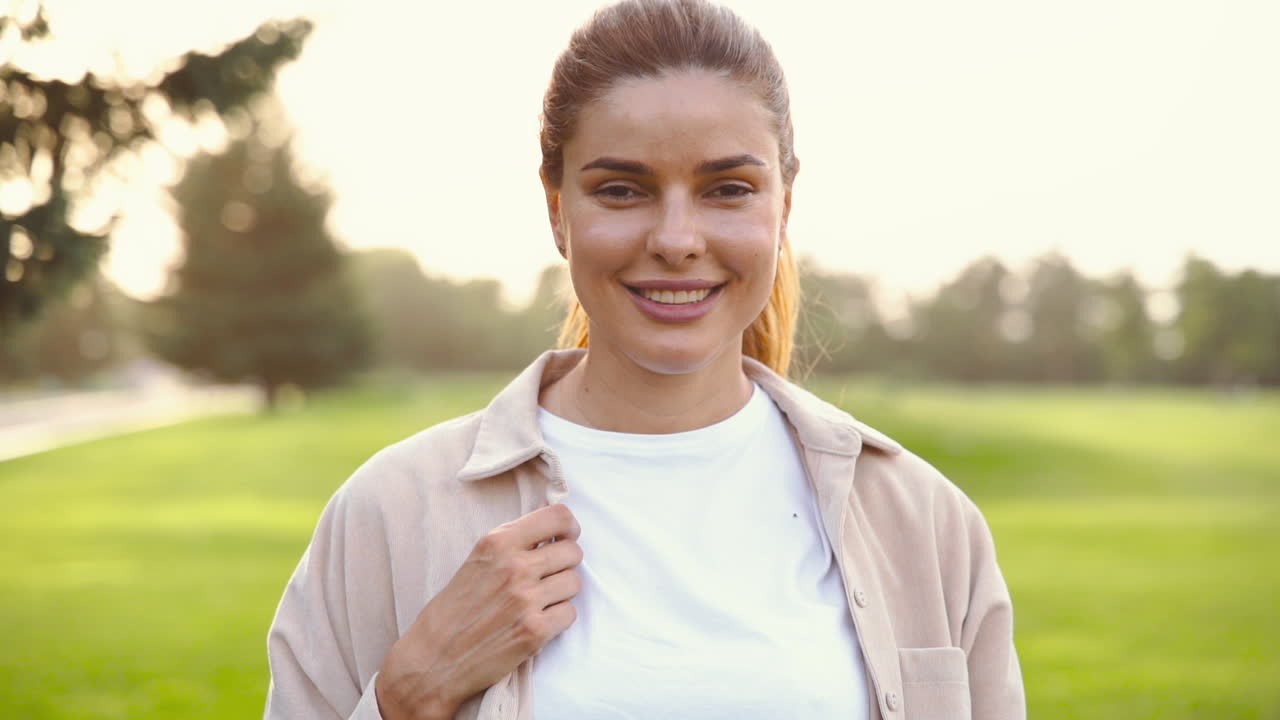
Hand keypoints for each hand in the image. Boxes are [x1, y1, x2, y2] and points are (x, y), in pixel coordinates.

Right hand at [375, 503, 582, 719]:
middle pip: (573, 551)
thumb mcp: (478, 559)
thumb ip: (513, 542)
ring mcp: (526, 599)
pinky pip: (570, 613)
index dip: (569, 527)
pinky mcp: (534, 631)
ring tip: (539, 601)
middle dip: (565, 563)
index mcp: (498, 542)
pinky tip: (537, 621)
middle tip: (548, 576)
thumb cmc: (453, 609)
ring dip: (562, 592)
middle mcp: (515, 566)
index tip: (566, 537)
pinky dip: (558, 618)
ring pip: (574, 582)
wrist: (432, 658)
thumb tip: (554, 526)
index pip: (558, 517)